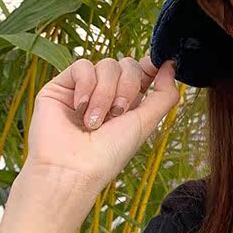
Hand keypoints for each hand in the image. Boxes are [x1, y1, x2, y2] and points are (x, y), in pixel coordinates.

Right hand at [23, 54, 180, 192]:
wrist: (72, 168)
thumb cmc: (109, 153)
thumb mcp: (146, 122)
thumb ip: (164, 94)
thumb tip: (171, 65)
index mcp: (128, 103)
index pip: (142, 71)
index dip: (150, 66)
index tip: (156, 66)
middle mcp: (106, 94)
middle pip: (127, 64)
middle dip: (128, 86)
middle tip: (117, 114)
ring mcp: (83, 89)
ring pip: (107, 64)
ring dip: (105, 93)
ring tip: (94, 121)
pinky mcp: (61, 87)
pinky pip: (82, 66)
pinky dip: (86, 86)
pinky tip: (79, 108)